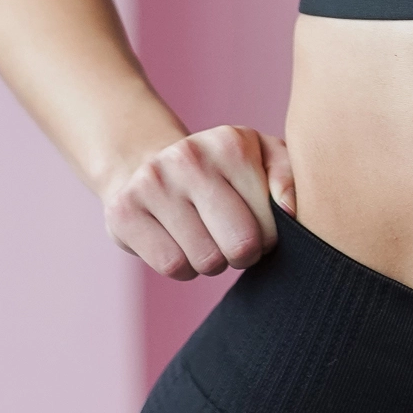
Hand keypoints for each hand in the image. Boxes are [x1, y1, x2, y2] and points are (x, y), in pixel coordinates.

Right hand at [101, 123, 293, 279]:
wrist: (145, 164)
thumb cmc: (218, 169)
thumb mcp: (260, 157)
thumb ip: (288, 175)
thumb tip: (289, 209)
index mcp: (230, 144)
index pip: (271, 222)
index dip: (269, 238)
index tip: (258, 229)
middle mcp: (189, 158)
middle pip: (239, 245)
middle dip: (243, 255)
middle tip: (234, 243)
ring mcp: (152, 184)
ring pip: (205, 261)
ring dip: (212, 262)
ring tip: (206, 239)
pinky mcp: (124, 212)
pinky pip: (171, 266)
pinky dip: (182, 268)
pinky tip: (180, 245)